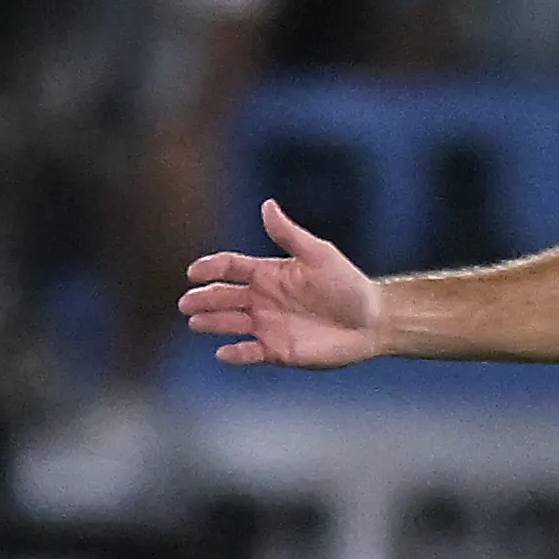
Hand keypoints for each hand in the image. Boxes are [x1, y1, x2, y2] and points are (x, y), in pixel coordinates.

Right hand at [181, 200, 388, 367]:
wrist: (372, 321)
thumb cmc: (348, 284)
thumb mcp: (319, 255)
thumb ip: (289, 235)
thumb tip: (267, 205)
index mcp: (268, 273)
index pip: (230, 268)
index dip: (210, 268)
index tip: (194, 272)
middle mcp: (263, 299)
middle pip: (223, 297)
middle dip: (203, 299)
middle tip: (186, 303)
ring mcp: (268, 325)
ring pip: (230, 323)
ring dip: (212, 323)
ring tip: (195, 323)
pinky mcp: (278, 350)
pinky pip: (250, 353)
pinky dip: (235, 354)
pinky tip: (223, 352)